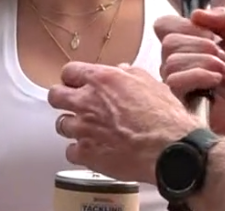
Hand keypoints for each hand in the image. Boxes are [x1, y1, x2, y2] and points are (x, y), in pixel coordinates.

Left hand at [48, 62, 200, 184]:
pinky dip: (79, 152)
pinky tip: (93, 150)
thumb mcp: (150, 83)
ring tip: (88, 131)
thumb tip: (121, 70)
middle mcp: (87, 101)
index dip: (73, 79)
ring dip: (73, 126)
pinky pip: (69, 151)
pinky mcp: (85, 153)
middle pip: (55, 95)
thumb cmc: (164, 117)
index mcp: (102, 80)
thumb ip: (129, 74)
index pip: (69, 71)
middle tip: (74, 106)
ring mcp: (83, 128)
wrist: (169, 148)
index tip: (77, 84)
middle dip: (63, 99)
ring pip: (61, 124)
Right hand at [154, 8, 224, 147]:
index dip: (185, 26)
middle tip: (223, 58)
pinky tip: (216, 82)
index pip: (164, 25)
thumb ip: (223, 17)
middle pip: (169, 41)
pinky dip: (200, 76)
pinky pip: (174, 80)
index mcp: (188, 43)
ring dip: (206, 63)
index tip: (210, 34)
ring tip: (224, 72)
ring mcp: (176, 82)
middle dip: (203, 46)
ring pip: (172, 61)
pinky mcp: (178, 101)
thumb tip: (195, 14)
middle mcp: (176, 61)